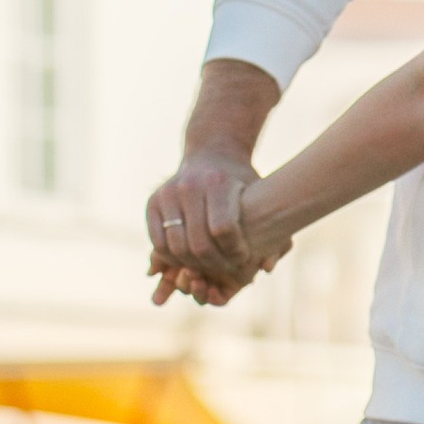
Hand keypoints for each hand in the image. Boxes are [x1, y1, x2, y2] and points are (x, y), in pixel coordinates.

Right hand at [148, 150, 264, 307]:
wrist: (212, 155)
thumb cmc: (241, 183)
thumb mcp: (261, 198)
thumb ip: (271, 230)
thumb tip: (267, 269)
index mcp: (218, 182)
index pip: (223, 229)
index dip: (234, 251)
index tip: (244, 258)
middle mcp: (189, 186)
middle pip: (198, 243)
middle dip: (215, 263)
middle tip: (227, 269)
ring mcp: (167, 193)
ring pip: (176, 247)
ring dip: (193, 265)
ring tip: (210, 267)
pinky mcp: (152, 202)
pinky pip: (158, 242)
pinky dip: (172, 258)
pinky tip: (189, 262)